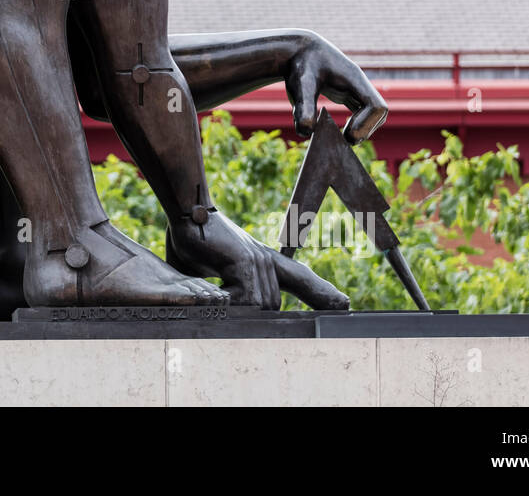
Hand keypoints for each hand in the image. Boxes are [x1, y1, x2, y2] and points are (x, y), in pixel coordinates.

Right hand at [167, 211, 348, 309]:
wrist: (185, 209)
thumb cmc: (189, 238)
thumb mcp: (205, 268)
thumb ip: (217, 291)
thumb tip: (214, 311)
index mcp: (260, 260)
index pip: (299, 277)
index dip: (320, 292)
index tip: (344, 304)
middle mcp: (266, 259)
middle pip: (271, 305)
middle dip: (256, 318)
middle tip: (241, 314)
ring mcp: (258, 260)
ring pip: (260, 306)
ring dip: (236, 310)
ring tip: (215, 301)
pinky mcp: (246, 261)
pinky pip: (246, 299)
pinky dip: (229, 304)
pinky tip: (214, 296)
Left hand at [285, 34, 386, 143]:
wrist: (295, 50)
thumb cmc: (299, 65)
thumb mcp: (300, 85)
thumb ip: (304, 107)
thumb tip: (307, 132)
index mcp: (354, 79)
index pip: (377, 106)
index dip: (366, 124)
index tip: (346, 134)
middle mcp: (359, 84)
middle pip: (380, 112)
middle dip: (366, 129)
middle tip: (344, 141)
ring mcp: (354, 88)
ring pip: (373, 113)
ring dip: (363, 129)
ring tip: (341, 139)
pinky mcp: (347, 93)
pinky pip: (362, 111)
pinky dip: (355, 124)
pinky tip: (336, 132)